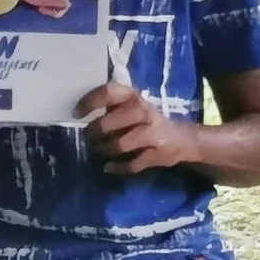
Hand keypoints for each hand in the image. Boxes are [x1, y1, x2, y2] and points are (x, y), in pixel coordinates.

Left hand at [79, 81, 197, 174]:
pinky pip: (130, 164)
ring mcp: (152, 134)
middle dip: (94, 132)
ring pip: (118, 145)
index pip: (108, 92)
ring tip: (100, 149)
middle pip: (108, 124)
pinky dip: (117, 167)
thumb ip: (110, 106)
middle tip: (89, 136)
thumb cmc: (145, 121)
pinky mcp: (157, 154)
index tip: (77, 113)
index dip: (89, 102)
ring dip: (104, 150)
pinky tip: (109, 166)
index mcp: (133, 97)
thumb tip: (78, 113)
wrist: (182, 139)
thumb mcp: (131, 107)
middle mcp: (143, 112)